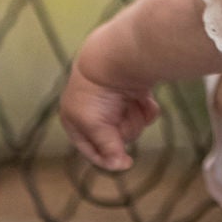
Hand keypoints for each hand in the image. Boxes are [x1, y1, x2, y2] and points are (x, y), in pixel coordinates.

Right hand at [59, 57, 158, 172]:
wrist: (117, 57)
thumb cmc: (98, 93)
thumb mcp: (96, 126)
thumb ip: (108, 148)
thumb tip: (119, 165)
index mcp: (74, 117)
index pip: (89, 148)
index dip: (105, 157)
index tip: (126, 163)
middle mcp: (94, 110)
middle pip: (115, 138)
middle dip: (123, 129)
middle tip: (120, 115)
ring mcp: (116, 101)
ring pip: (132, 125)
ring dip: (134, 117)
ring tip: (130, 102)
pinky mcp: (134, 92)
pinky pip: (145, 112)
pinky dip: (147, 108)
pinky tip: (145, 99)